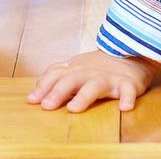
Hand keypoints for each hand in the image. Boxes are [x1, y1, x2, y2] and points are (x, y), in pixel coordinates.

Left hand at [28, 49, 156, 112]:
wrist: (129, 52)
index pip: (55, 75)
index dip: (43, 86)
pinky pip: (128, 91)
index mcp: (75, 69)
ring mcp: (108, 78)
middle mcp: (88, 73)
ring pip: (94, 86)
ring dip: (84, 97)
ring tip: (74, 109)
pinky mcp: (128, 83)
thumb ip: (58, 75)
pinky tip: (124, 107)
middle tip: (45, 106)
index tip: (31, 100)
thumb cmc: (98, 66)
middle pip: (70, 81)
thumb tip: (38, 85)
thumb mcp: (76, 68)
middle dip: (57, 92)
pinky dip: (127, 98)